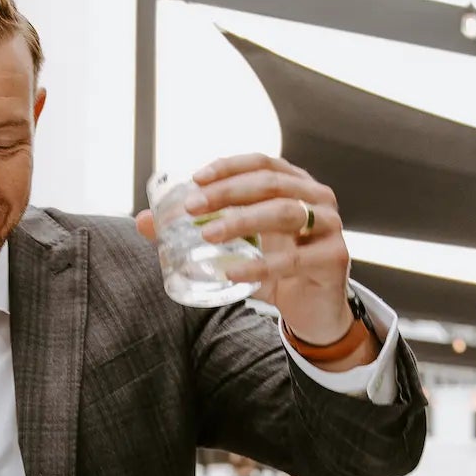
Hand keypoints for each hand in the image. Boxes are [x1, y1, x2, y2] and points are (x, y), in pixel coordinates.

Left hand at [136, 153, 354, 344]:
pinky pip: (292, 260)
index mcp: (295, 184)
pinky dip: (259, 266)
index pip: (262, 162)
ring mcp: (329, 226)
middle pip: (270, 183)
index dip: (228, 166)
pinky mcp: (333, 258)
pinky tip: (232, 273)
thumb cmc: (277, 273)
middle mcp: (316, 197)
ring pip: (284, 212)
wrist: (315, 313)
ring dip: (242, 221)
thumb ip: (197, 233)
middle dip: (228, 192)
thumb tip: (142, 221)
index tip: (195, 179)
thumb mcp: (237, 250)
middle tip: (192, 208)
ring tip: (209, 236)